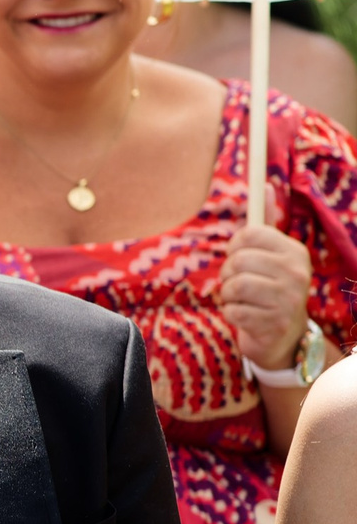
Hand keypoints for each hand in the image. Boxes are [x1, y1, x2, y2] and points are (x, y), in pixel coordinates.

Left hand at [217, 212, 311, 377]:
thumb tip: (266, 185)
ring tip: (236, 299)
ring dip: (226, 294)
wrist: (283, 338)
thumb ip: (266, 225)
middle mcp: (296, 273)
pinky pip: (233, 311)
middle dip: (227, 272)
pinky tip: (242, 315)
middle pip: (239, 260)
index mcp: (294, 252)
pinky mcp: (274, 324)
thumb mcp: (272, 256)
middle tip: (234, 281)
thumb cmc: (270, 289)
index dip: (234, 245)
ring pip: (234, 286)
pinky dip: (229, 313)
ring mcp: (288, 300)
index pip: (250, 233)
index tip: (237, 255)